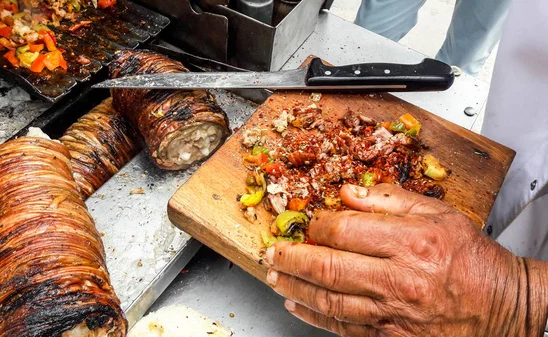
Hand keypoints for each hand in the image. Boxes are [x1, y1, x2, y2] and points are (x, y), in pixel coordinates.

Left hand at [265, 183, 547, 336]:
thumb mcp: (439, 214)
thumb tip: (348, 192)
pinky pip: (344, 327)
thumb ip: (390, 200)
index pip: (343, 231)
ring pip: (329, 301)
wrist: (502, 306)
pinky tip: (298, 306)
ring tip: (276, 277)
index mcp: (409, 242)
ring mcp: (392, 313)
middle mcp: (398, 279)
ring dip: (295, 288)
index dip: (315, 225)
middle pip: (327, 268)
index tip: (306, 224)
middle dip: (291, 259)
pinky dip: (315, 317)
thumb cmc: (472, 259)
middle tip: (272, 253)